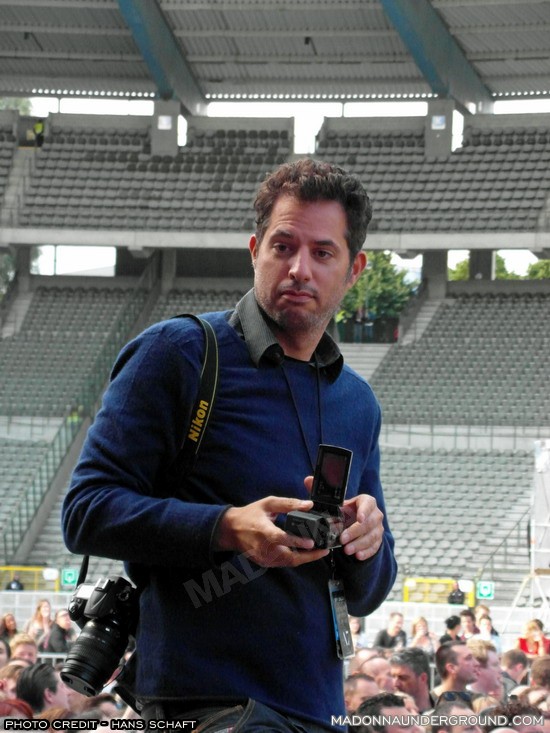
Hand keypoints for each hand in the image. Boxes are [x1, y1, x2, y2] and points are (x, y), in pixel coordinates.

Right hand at [214, 496, 329, 566]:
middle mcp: (263, 547)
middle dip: (309, 556)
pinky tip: (304, 552)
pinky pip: (284, 563)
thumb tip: (308, 505)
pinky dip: (295, 558)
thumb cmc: (250, 514)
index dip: (296, 541)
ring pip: (288, 562)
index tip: (311, 542)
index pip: (280, 538)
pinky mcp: (265, 563)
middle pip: (289, 557)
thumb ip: (288, 503)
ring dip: (304, 558)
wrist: (231, 530)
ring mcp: (263, 558)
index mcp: (262, 530)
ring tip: (319, 551)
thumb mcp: (268, 504)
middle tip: (324, 550)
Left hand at [302, 477, 383, 560]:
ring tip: (347, 550)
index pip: (369, 503)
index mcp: (365, 502)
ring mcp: (377, 529)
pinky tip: (357, 555)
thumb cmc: (344, 513)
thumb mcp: (336, 505)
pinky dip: (366, 552)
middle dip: (356, 532)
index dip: (365, 510)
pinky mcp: (377, 541)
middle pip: (370, 522)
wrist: (354, 525)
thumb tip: (308, 480)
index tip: (358, 518)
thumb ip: (322, 494)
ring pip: (372, 536)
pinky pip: (374, 547)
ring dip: (359, 544)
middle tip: (343, 539)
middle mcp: (374, 515)